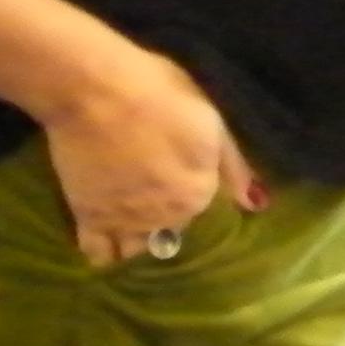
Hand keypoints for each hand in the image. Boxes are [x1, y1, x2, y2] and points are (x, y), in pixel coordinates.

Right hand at [44, 48, 259, 267]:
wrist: (95, 93)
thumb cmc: (159, 96)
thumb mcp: (211, 123)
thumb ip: (233, 168)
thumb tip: (257, 205)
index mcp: (198, 194)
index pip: (200, 205)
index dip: (189, 186)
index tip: (175, 166)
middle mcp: (165, 217)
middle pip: (170, 226)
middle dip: (165, 213)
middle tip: (149, 183)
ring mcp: (125, 221)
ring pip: (137, 247)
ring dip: (138, 238)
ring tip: (129, 214)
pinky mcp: (87, 217)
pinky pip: (99, 252)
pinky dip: (105, 252)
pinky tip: (106, 237)